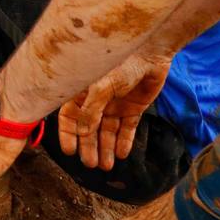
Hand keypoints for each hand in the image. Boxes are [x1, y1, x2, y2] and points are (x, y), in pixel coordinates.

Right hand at [59, 53, 169, 170]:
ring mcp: (115, 104)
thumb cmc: (120, 62)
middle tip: (90, 164)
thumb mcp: (101, 85)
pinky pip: (127, 128)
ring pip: (107, 131)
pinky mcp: (133, 108)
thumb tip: (82, 132)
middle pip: (89, 128)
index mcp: (82, 90)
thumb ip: (91, 109)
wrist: (151, 53)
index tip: (70, 151)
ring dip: (106, 148)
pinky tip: (122, 154)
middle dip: (89, 146)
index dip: (68, 133)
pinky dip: (124, 141)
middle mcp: (97, 99)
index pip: (70, 116)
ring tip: (106, 166)